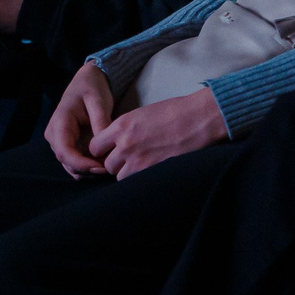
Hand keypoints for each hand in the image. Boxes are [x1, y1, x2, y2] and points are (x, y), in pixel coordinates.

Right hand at [45, 63, 116, 174]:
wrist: (88, 81)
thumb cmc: (92, 88)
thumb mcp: (98, 101)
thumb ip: (100, 122)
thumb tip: (105, 145)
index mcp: (59, 122)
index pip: (64, 151)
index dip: (80, 164)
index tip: (100, 167)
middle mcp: (55, 135)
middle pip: (66, 162)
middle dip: (87, 170)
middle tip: (110, 168)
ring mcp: (61, 142)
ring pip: (71, 166)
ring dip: (89, 171)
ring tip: (109, 165)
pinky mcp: (69, 146)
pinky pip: (76, 163)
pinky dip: (89, 168)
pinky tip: (105, 163)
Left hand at [87, 86, 227, 178]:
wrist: (199, 118)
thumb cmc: (175, 112)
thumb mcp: (142, 115)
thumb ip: (125, 130)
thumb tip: (117, 144)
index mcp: (121, 126)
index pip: (95, 147)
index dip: (102, 151)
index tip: (111, 152)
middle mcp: (125, 144)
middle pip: (107, 165)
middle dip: (116, 164)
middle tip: (130, 160)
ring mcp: (138, 159)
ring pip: (119, 176)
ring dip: (128, 173)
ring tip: (143, 165)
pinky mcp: (152, 171)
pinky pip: (135, 182)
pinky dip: (140, 180)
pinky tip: (150, 171)